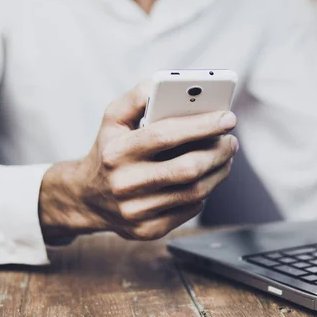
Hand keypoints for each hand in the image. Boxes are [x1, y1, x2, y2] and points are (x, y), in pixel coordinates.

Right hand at [38, 82, 238, 241]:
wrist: (86, 198)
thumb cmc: (108, 151)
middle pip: (186, 169)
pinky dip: (205, 190)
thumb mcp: (112, 119)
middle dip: (218, 151)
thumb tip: (162, 85)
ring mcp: (136, 211)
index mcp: (117, 152)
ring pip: (194, 192)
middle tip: (231, 140)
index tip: (227, 117)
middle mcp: (125, 184)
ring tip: (226, 156)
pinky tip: (206, 176)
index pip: (165, 136)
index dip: (201, 125)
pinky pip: (190, 209)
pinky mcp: (148, 230)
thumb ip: (136, 97)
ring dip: (219, 171)